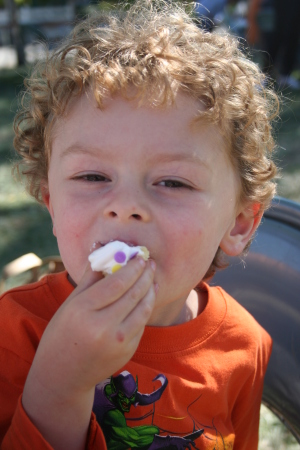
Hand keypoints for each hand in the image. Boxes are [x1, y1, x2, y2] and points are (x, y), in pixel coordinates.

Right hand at [22, 257, 155, 449]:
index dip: (132, 268)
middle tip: (151, 263)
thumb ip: (90, 277)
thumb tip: (105, 250)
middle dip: (145, 275)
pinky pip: (141, 324)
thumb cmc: (62, 333)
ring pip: (143, 309)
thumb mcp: (70, 304)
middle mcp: (103, 327)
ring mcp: (118, 342)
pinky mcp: (128, 352)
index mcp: (84, 311)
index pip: (116, 283)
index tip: (139, 257)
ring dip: (151, 291)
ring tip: (152, 278)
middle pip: (133, 294)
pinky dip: (145, 308)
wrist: (62, 375)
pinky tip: (146, 298)